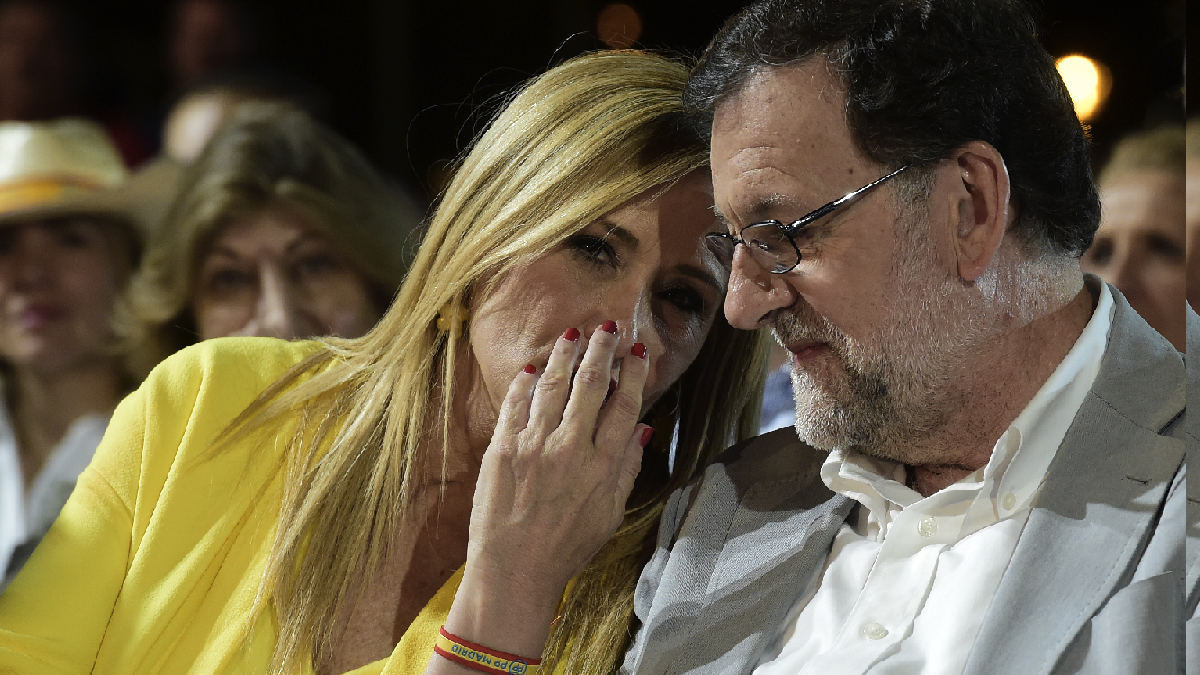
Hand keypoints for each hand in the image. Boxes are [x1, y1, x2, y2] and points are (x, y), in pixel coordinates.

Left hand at [432, 321, 650, 667]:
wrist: (514, 571)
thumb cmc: (565, 548)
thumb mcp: (610, 514)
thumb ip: (627, 468)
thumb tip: (643, 431)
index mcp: (603, 466)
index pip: (624, 405)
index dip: (633, 374)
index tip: (636, 353)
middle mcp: (571, 448)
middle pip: (591, 383)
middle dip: (601, 350)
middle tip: (608, 328)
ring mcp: (534, 445)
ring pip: (553, 384)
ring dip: (565, 354)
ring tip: (573, 334)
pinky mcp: (503, 448)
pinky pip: (516, 402)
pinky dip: (526, 381)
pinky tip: (534, 368)